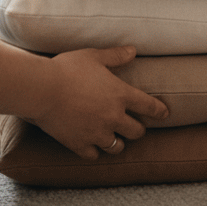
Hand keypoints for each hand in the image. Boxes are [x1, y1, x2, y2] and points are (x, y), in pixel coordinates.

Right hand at [26, 46, 168, 159]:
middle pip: (136, 132)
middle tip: (133, 126)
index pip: (149, 106)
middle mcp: (113, 117)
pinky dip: (94, 151)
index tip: (164, 114)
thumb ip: (115, 56)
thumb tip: (133, 51)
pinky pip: (94, 155)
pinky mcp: (80, 144)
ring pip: (117, 147)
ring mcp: (97, 133)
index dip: (159, 111)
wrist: (42, 89)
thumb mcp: (93, 56)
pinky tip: (91, 146)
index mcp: (120, 94)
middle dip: (137, 129)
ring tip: (113, 139)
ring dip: (118, 143)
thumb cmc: (67, 68)